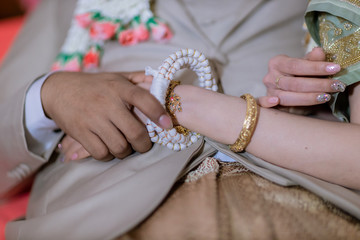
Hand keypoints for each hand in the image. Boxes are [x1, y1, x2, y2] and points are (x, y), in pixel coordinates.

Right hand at [41, 71, 171, 160]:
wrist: (58, 90)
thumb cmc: (94, 85)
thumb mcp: (116, 77)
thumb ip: (139, 78)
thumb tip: (161, 82)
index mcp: (119, 88)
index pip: (144, 99)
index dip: (159, 113)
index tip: (167, 124)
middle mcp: (107, 103)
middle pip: (135, 132)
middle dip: (144, 144)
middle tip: (144, 145)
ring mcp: (93, 119)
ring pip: (119, 147)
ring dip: (126, 151)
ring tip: (125, 145)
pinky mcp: (80, 133)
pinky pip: (101, 153)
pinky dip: (109, 155)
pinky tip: (109, 148)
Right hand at [258, 47, 345, 106]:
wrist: (290, 91)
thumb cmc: (300, 76)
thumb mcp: (307, 66)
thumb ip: (313, 60)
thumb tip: (319, 51)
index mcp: (278, 63)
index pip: (297, 65)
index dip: (316, 67)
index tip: (335, 68)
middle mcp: (270, 77)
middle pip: (294, 82)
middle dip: (318, 84)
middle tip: (336, 85)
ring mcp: (268, 91)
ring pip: (286, 96)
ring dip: (308, 98)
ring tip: (326, 97)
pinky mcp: (266, 104)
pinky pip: (262, 103)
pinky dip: (267, 103)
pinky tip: (276, 102)